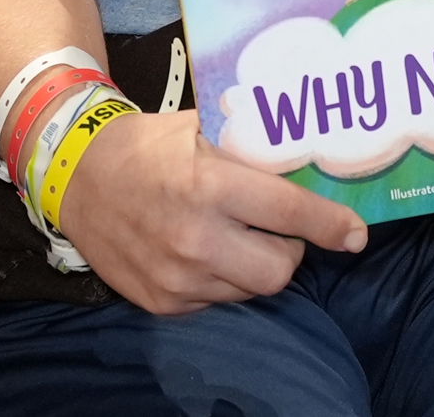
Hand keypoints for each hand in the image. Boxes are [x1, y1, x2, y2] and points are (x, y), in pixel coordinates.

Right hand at [56, 109, 366, 314]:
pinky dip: (225, 279)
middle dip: (293, 249)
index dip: (330, 224)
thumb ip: (252, 151)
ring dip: (258, 265)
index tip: (356, 234)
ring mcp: (176, 277)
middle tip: (282, 228)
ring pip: (251, 289)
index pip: (290, 212)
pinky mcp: (161, 301)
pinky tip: (210, 251)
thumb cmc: (150, 146)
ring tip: (241, 236)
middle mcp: (195, 239)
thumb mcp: (203, 132)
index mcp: (210, 187)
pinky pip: (218, 300)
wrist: (77, 176)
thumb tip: (312, 159)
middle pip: (280, 269)